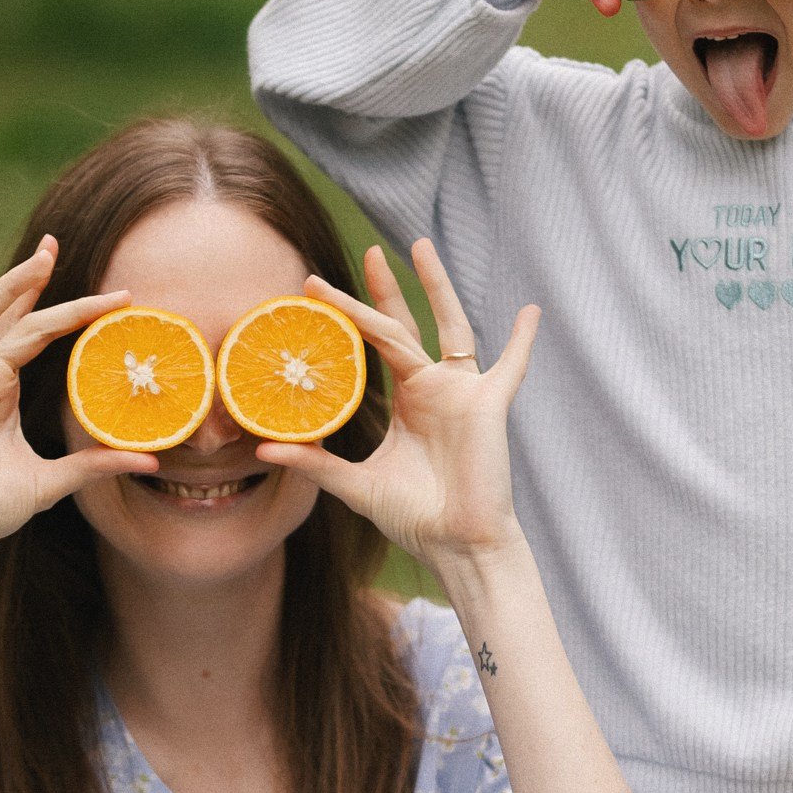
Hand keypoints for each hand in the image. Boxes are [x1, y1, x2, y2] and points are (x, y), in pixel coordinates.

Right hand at [0, 241, 154, 563]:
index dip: (76, 313)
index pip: (43, 335)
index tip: (117, 297)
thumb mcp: (53, 480)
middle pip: (15, 314)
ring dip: (10, 284)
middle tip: (57, 243)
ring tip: (42, 256)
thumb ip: (96, 463)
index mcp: (4, 388)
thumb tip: (151, 462)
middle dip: (35, 279)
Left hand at [253, 241, 538, 571]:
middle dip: (386, 289)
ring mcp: (462, 392)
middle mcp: (433, 387)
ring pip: (449, 326)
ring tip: (420, 247)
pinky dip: (523, 342)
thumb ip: (314, 462)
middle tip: (368, 251)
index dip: (349, 316)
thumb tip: (261, 449)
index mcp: (407, 400)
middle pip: (406, 325)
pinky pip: (511, 367)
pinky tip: (530, 312)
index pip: (375, 345)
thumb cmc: (413, 516)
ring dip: (438, 286)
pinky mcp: (488, 405)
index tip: (316, 288)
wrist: (455, 544)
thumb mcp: (353, 484)